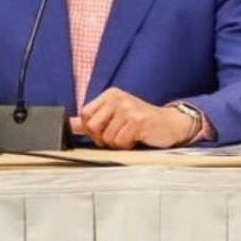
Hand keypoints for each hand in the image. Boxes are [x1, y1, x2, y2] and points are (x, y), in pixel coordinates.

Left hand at [76, 87, 196, 148]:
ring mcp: (128, 108)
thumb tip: (69, 124)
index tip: (106, 130)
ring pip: (107, 138)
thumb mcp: (116, 116)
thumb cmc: (142, 121)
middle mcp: (118, 98)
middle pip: (92, 127)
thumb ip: (93, 119)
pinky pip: (120, 142)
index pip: (85, 114)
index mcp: (110, 94)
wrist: (170, 124)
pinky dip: (128, 145)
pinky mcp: (137, 120)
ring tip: (130, 135)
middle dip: (103, 138)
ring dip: (118, 143)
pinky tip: (137, 138)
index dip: (92, 129)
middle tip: (119, 134)